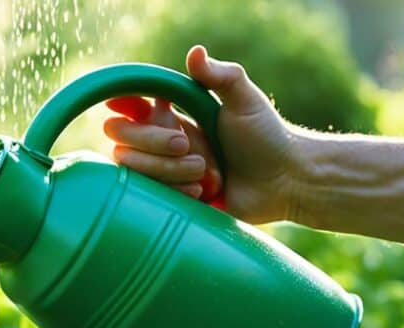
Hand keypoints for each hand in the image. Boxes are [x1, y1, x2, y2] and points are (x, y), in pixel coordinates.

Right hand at [103, 46, 299, 223]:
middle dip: (153, 142)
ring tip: (205, 171)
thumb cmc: (266, 137)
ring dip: (170, 169)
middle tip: (186, 144)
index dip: (121, 104)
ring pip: (134, 167)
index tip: (133, 108)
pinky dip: (177, 191)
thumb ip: (219, 75)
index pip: (129, 106)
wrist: (282, 183)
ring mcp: (161, 171)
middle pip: (121, 137)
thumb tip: (195, 52)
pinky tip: (203, 192)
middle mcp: (160, 141)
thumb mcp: (244, 100)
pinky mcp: (168, 198)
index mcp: (172, 114)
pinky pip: (150, 195)